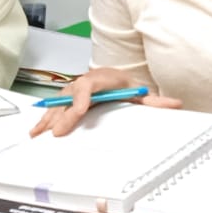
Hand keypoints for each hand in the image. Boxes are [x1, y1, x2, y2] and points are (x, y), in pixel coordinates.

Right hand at [27, 67, 181, 137]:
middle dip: (63, 115)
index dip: (82, 97)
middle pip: (70, 96)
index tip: (79, 110)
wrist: (115, 78)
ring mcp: (73, 90)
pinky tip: (36, 132)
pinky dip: (44, 119)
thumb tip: (176, 104)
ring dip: (49, 118)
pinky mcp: (67, 98)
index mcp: (103, 79)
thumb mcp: (141, 92)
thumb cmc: (126, 86)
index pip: (89, 85)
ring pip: (58, 102)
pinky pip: (53, 107)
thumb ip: (156, 101)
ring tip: (39, 134)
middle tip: (58, 134)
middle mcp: (85, 82)